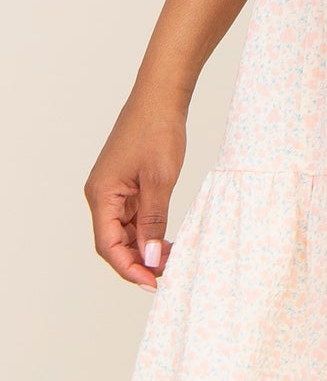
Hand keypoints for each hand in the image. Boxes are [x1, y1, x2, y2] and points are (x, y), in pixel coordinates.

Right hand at [85, 89, 186, 290]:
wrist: (161, 97)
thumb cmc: (158, 131)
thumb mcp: (160, 181)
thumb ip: (154, 222)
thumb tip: (149, 258)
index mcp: (102, 195)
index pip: (109, 246)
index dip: (129, 268)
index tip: (153, 283)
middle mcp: (102, 195)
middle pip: (114, 242)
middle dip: (138, 261)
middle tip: (167, 274)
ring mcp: (114, 190)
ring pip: (125, 232)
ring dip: (145, 248)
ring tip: (171, 259)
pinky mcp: (127, 184)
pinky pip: (134, 217)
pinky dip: (149, 231)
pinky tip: (167, 240)